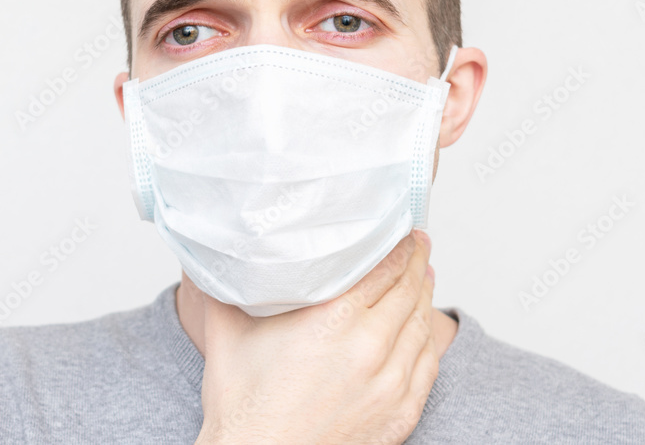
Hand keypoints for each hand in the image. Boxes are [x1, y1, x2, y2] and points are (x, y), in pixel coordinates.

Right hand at [194, 229, 437, 444]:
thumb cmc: (244, 409)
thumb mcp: (228, 334)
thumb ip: (225, 285)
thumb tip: (216, 252)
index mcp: (332, 320)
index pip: (384, 268)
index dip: (398, 244)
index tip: (402, 229)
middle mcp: (368, 347)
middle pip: (408, 290)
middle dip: (416, 262)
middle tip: (418, 243)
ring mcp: (389, 384)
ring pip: (421, 326)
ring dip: (425, 297)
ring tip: (424, 277)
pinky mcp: (400, 414)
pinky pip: (427, 366)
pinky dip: (428, 340)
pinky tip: (423, 328)